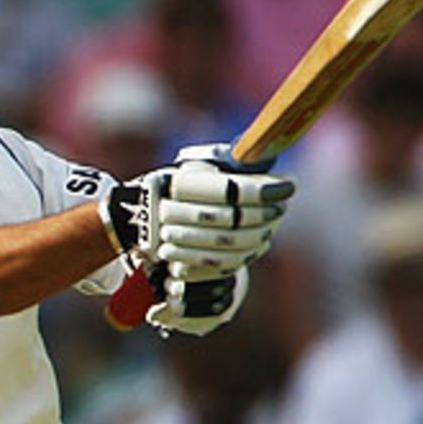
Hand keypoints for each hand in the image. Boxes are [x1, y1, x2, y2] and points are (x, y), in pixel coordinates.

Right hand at [101, 144, 294, 335]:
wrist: (136, 219)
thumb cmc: (178, 187)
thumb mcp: (198, 167)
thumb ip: (229, 163)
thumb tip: (266, 158)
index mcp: (175, 183)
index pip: (228, 190)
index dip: (261, 190)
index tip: (286, 186)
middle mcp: (168, 212)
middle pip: (228, 218)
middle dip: (262, 213)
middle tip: (282, 206)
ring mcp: (168, 241)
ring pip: (225, 243)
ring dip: (256, 234)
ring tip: (274, 223)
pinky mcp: (174, 263)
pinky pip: (217, 265)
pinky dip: (244, 255)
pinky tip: (259, 242)